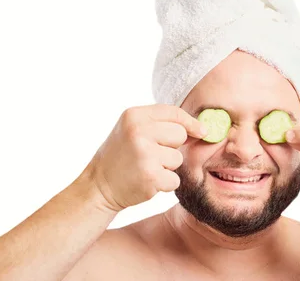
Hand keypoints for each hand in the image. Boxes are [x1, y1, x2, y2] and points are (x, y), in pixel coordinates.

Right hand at [82, 104, 206, 211]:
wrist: (99, 186)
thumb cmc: (121, 155)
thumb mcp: (132, 129)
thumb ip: (159, 123)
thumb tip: (200, 128)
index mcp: (134, 116)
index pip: (174, 112)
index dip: (191, 122)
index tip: (201, 131)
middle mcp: (138, 132)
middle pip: (180, 134)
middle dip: (172, 146)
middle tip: (152, 154)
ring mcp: (144, 154)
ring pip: (178, 158)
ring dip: (167, 167)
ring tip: (146, 168)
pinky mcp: (151, 176)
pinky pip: (175, 179)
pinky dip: (165, 183)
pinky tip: (147, 181)